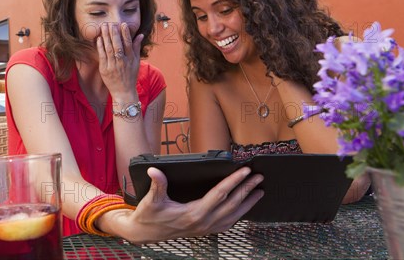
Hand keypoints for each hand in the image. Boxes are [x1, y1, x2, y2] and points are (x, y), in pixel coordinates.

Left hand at [96, 23, 142, 99]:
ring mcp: (113, 66)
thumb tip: (140, 35)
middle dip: (114, 33)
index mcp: (131, 59)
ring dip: (106, 36)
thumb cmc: (130, 76)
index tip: (122, 24)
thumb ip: (137, 48)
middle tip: (110, 23)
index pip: (128, 44)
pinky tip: (99, 38)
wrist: (124, 92)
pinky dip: (100, 46)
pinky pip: (102, 56)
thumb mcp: (136, 62)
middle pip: (118, 45)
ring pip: (109, 48)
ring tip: (103, 27)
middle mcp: (122, 62)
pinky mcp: (105, 69)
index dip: (125, 34)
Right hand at [108, 167, 263, 242]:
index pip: (219, 195)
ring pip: (233, 216)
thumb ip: (157, 185)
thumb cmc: (148, 216)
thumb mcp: (151, 200)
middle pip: (231, 205)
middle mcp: (202, 223)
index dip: (233, 182)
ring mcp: (205, 229)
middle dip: (247, 190)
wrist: (144, 233)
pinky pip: (227, 223)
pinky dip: (238, 215)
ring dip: (247, 204)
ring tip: (259, 192)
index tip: (245, 172)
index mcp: (193, 214)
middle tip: (259, 178)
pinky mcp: (204, 231)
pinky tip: (244, 208)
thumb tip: (154, 170)